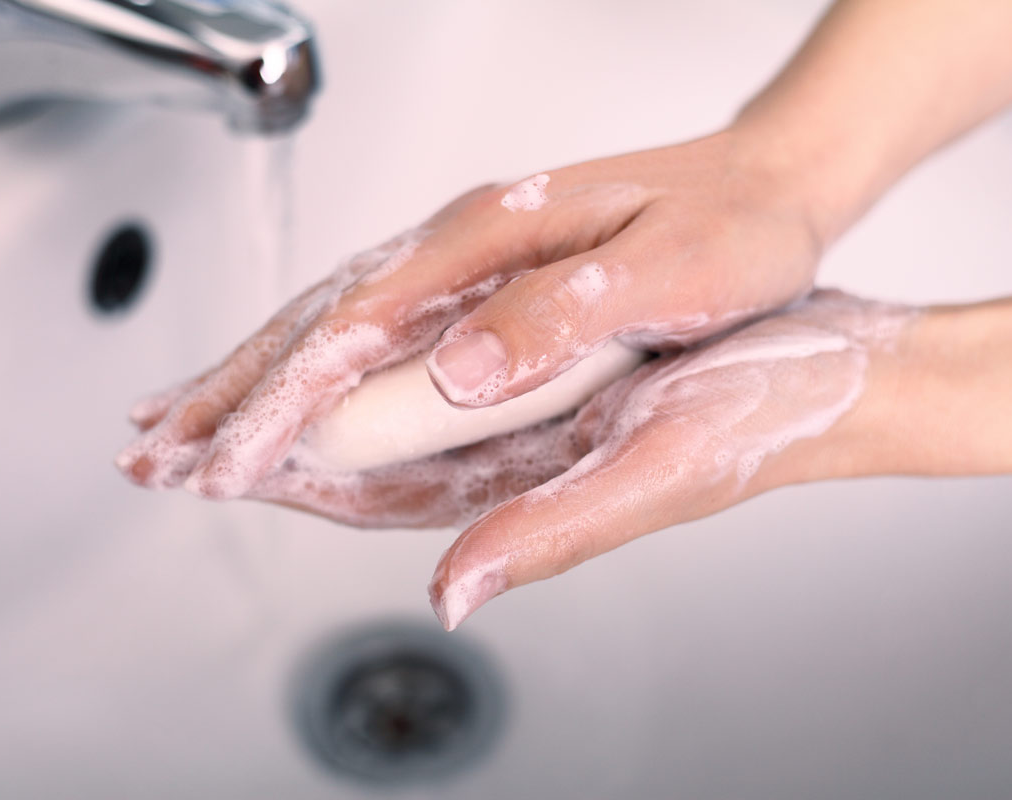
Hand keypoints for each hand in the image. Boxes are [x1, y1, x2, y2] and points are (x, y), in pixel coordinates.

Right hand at [117, 129, 823, 497]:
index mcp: (492, 238)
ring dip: (250, 373)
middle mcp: (460, 240)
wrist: (767, 186)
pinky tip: (285, 382)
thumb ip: (560, 314)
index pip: (354, 329)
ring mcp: (462, 254)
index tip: (224, 464)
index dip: (281, 404)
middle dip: (229, 389)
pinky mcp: (477, 273)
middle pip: (316, 318)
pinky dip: (309, 358)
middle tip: (153, 451)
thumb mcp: (670, 272)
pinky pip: (369, 319)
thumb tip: (452, 371)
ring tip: (184, 421)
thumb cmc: (731, 228)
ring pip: (329, 316)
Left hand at [216, 290, 912, 629]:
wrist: (835, 371)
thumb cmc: (763, 417)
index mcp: (523, 488)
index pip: (372, 491)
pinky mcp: (553, 382)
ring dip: (312, 409)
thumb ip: (547, 536)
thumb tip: (451, 601)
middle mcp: (514, 458)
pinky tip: (355, 356)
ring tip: (233, 401)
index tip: (199, 464)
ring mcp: (530, 420)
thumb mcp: (653, 473)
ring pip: (392, 420)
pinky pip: (447, 380)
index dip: (280, 476)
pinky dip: (386, 367)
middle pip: (363, 460)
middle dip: (265, 447)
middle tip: (175, 438)